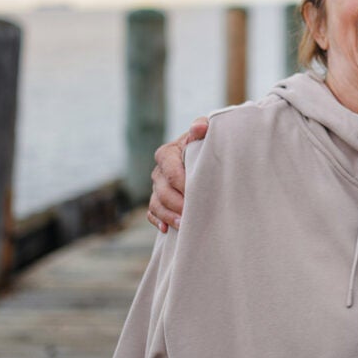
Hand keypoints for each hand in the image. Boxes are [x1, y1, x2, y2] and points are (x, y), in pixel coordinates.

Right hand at [145, 117, 209, 232]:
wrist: (204, 153)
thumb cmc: (206, 142)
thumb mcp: (206, 131)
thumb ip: (203, 127)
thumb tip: (199, 128)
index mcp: (167, 153)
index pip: (171, 171)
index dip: (184, 184)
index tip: (199, 194)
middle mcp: (159, 171)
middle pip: (163, 191)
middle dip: (178, 204)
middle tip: (193, 215)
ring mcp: (157, 187)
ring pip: (156, 204)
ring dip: (169, 216)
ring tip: (184, 225)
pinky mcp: (158, 200)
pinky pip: (152, 213)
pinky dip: (158, 221)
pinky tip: (167, 230)